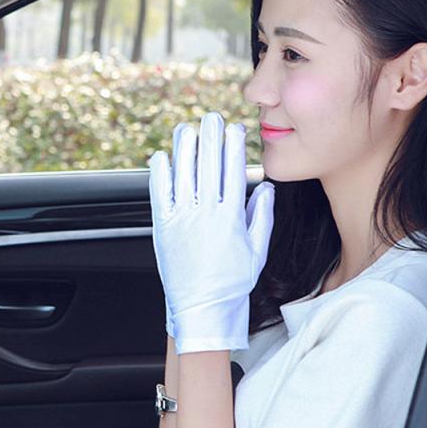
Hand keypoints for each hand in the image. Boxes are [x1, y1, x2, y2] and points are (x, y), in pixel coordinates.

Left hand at [149, 112, 274, 354]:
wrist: (203, 309)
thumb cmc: (232, 283)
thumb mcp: (258, 251)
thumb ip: (262, 217)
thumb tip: (266, 189)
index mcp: (231, 219)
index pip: (233, 173)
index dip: (234, 147)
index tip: (235, 129)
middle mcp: (206, 215)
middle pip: (208, 167)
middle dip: (210, 138)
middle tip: (212, 118)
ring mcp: (182, 221)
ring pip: (183, 175)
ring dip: (185, 149)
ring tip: (187, 129)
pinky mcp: (163, 229)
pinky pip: (160, 196)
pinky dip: (160, 175)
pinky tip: (162, 157)